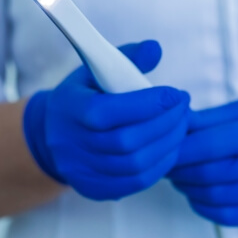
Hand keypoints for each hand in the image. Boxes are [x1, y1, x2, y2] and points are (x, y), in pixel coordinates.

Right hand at [24, 40, 190, 200]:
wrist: (52, 134)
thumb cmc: (83, 96)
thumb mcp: (96, 70)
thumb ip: (127, 58)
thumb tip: (155, 49)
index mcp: (70, 109)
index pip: (109, 112)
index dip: (148, 104)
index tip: (176, 94)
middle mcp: (71, 144)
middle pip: (126, 142)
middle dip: (165, 124)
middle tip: (184, 108)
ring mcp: (82, 171)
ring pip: (135, 165)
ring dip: (168, 145)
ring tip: (182, 126)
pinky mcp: (94, 188)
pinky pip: (135, 182)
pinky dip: (160, 165)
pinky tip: (170, 147)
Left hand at [168, 89, 237, 225]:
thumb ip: (209, 120)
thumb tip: (174, 125)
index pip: (207, 146)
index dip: (178, 149)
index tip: (162, 146)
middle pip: (207, 174)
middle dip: (178, 170)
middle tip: (165, 162)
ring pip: (215, 198)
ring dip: (188, 189)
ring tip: (180, 176)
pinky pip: (230, 217)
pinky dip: (206, 207)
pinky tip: (198, 194)